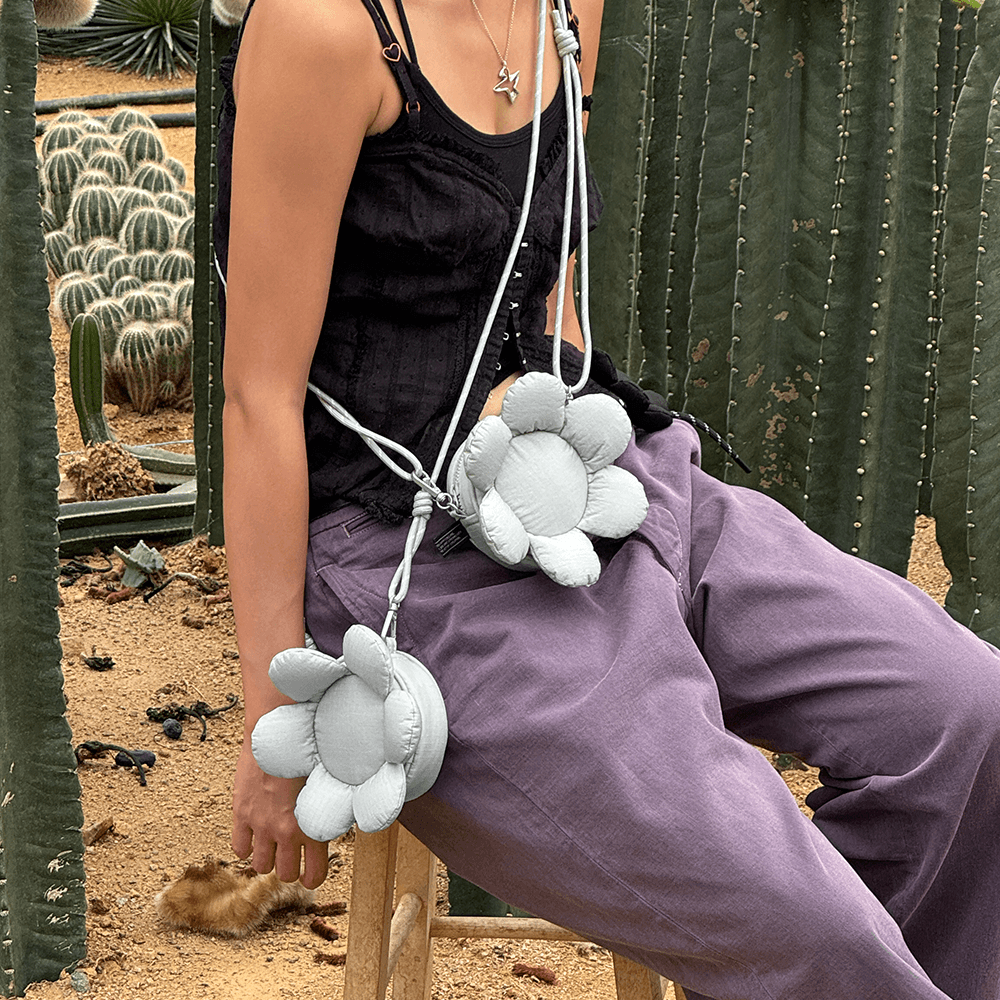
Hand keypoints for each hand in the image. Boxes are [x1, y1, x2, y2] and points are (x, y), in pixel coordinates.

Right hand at [231, 736, 328, 887]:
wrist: (279, 731)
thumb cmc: (308, 752)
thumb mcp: (329, 784)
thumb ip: (330, 811)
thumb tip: (339, 822)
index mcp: (312, 826)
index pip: (313, 875)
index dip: (313, 877)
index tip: (311, 872)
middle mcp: (286, 831)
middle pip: (285, 875)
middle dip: (290, 868)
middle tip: (291, 856)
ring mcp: (261, 825)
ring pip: (261, 866)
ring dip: (267, 859)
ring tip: (272, 846)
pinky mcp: (241, 814)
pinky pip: (239, 848)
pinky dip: (246, 846)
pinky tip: (254, 834)